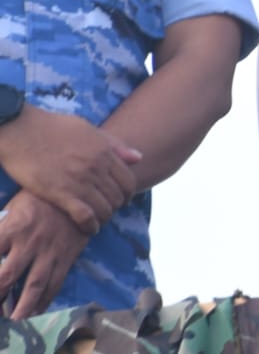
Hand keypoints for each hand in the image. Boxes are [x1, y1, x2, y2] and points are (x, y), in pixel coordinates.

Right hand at [0, 108, 140, 232]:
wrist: (21, 130)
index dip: (127, 194)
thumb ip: (114, 145)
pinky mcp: (60, 193)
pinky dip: (90, 225)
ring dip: (103, 218)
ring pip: (104, 208)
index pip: (128, 181)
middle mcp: (97, 168)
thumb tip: (139, 158)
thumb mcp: (89, 129)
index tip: (120, 200)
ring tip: (97, 220)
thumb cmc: (52, 127)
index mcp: (105, 152)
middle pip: (118, 197)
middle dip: (115, 207)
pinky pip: (85, 215)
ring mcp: (80, 181)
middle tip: (106, 210)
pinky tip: (88, 228)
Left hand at [0, 190, 90, 318]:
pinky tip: (38, 310)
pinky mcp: (66, 256)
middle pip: (6, 276)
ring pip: (34, 285)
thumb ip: (2, 228)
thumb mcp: (14, 207)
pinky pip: (56, 282)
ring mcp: (49, 251)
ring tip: (15, 319)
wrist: (82, 190)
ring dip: (22, 307)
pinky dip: (46, 299)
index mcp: (12, 228)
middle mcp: (29, 243)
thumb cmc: (40, 198)